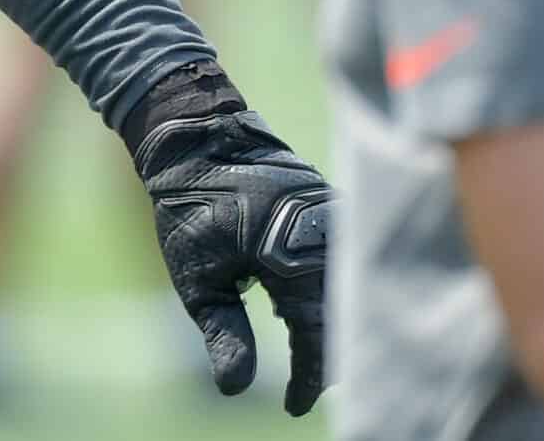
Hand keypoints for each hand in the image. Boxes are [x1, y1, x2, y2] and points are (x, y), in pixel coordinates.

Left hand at [126, 68, 332, 415]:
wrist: (196, 136)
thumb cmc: (189, 206)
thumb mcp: (197, 275)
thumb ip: (223, 332)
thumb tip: (235, 390)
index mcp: (292, 258)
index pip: (318, 336)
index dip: (309, 378)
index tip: (294, 406)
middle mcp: (326, 238)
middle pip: (348, 318)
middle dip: (336, 357)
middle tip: (311, 385)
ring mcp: (337, 220)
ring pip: (355, 291)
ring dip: (343, 326)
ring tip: (320, 358)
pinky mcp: (337, 209)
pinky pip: (351, 263)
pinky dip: (341, 295)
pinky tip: (323, 314)